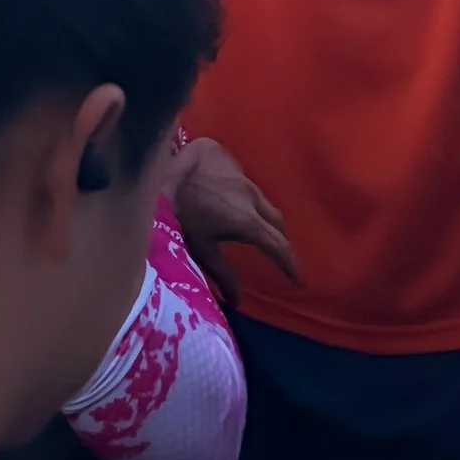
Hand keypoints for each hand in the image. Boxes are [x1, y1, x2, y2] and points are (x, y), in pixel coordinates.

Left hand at [167, 135, 298, 283]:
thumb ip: (222, 275)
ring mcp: (241, 172)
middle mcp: (251, 196)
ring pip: (259, 196)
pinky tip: (223, 193)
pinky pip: (242, 177)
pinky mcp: (228, 157)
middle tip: (273, 250)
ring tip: (246, 221)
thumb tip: (237, 302)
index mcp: (248, 221)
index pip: (278, 246)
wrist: (162, 166)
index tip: (297, 277)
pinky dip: (239, 190)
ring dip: (258, 211)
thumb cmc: (180, 213)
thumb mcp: (200, 248)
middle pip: (275, 219)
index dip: (290, 263)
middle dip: (278, 236)